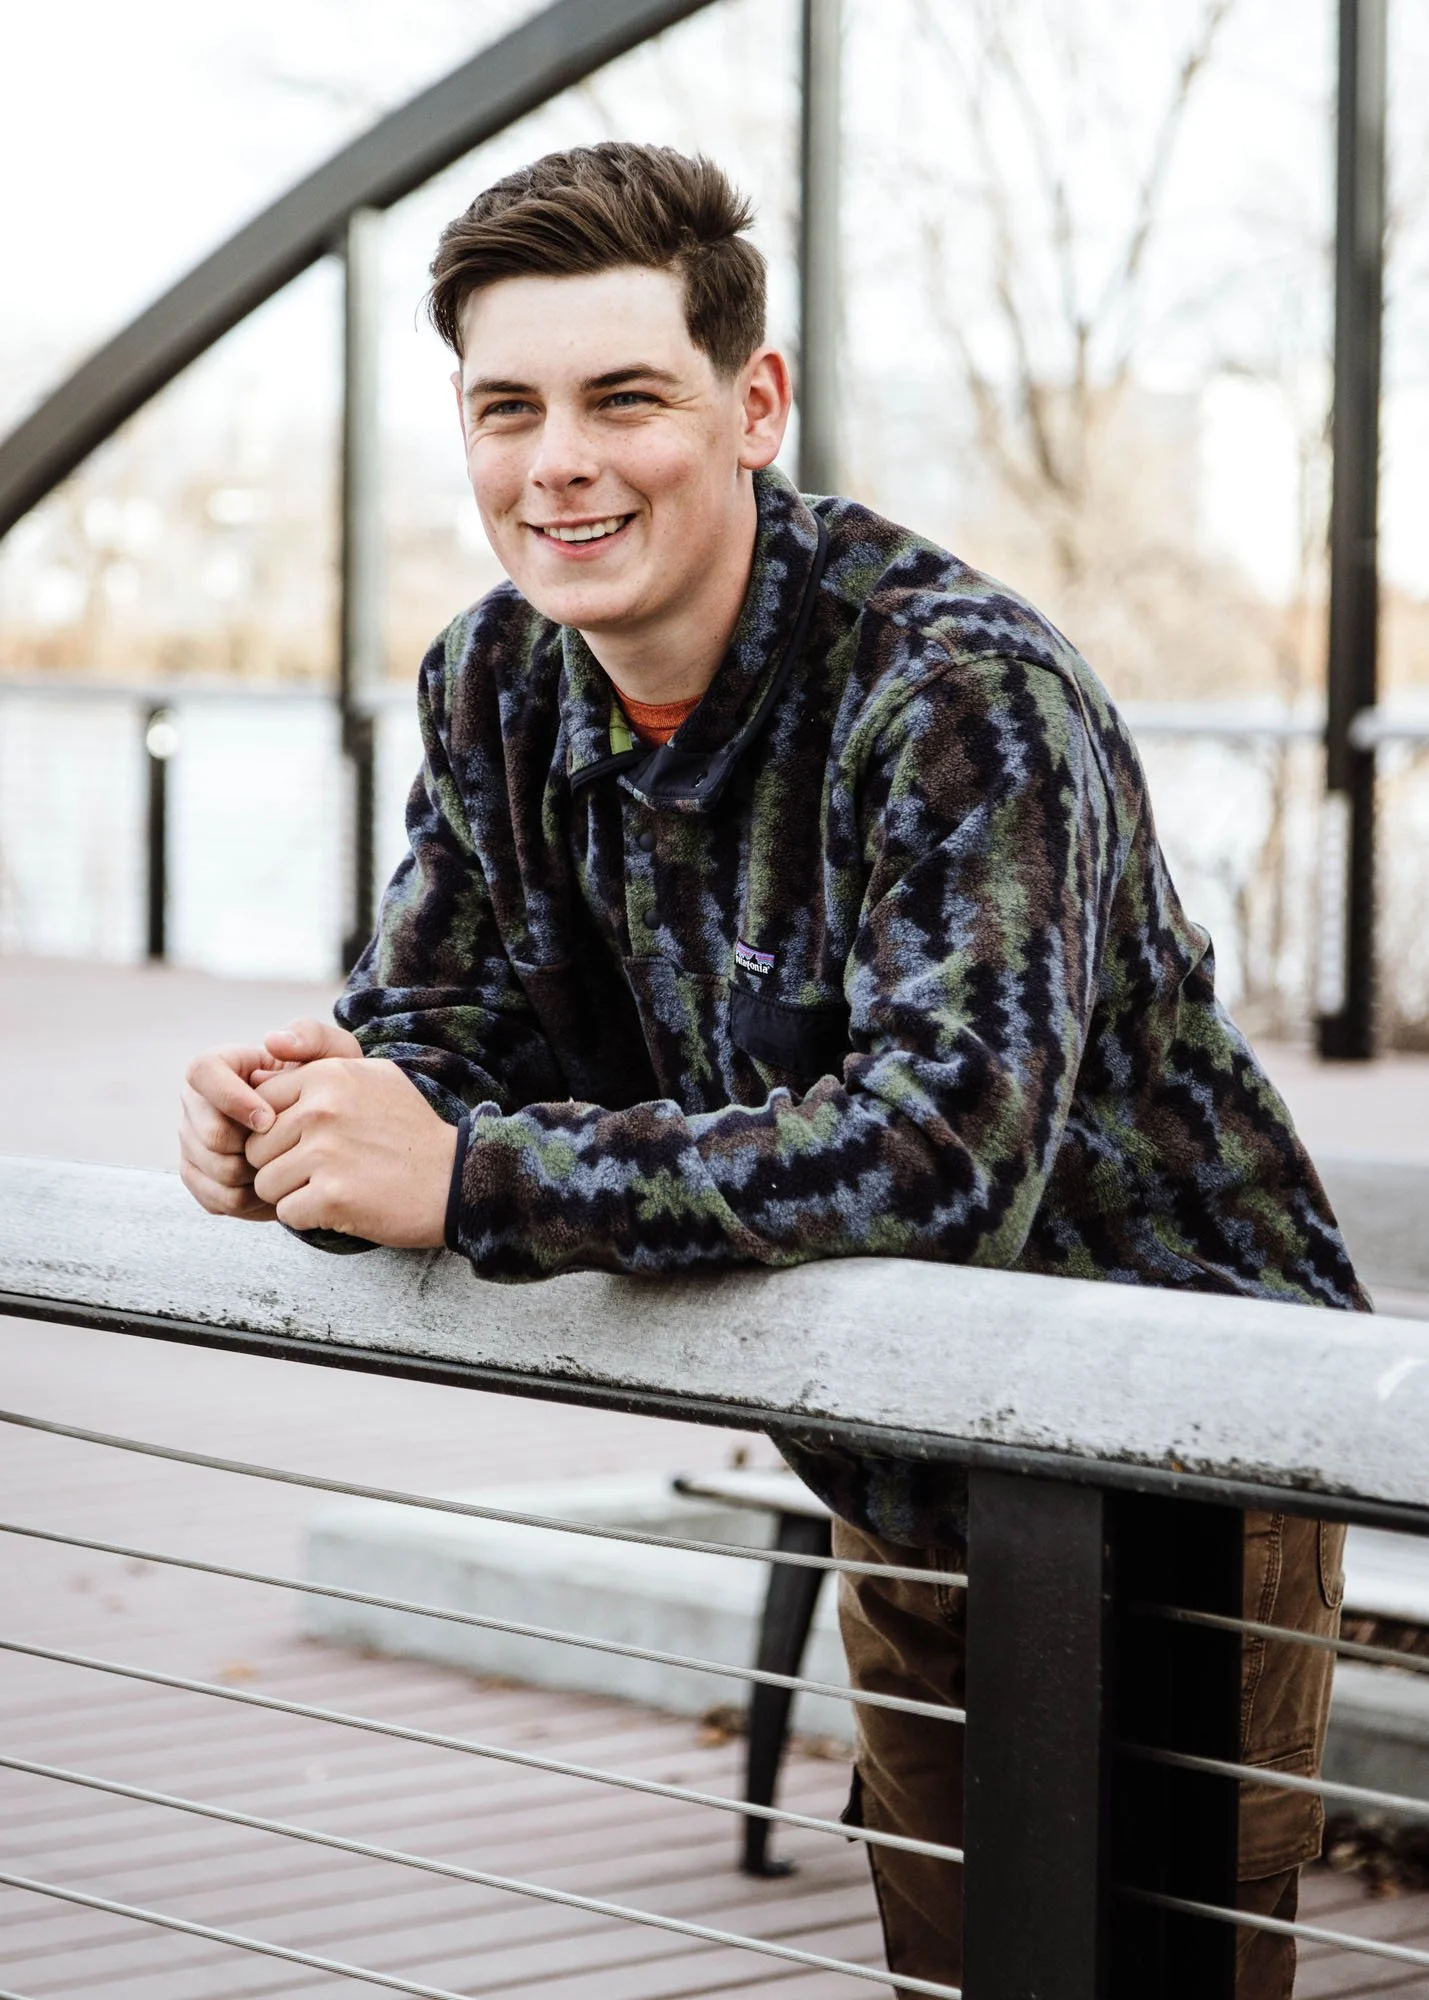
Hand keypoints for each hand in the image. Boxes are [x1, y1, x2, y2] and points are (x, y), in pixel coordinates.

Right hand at [179, 1018, 360, 1219]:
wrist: (328, 1134)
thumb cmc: (329, 1088)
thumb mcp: (335, 1056)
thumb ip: (312, 1036)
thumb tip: (272, 1041)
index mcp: (221, 1066)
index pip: (202, 1072)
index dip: (231, 1099)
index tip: (270, 1120)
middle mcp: (197, 1103)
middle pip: (207, 1132)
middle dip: (252, 1148)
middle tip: (290, 1151)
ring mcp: (194, 1141)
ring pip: (212, 1169)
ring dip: (256, 1176)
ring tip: (290, 1169)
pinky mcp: (200, 1177)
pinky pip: (216, 1199)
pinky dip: (251, 1202)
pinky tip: (280, 1189)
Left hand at [244, 1057, 457, 1248]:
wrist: (454, 1180)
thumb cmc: (410, 1129)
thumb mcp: (374, 1074)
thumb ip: (319, 1060)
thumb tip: (265, 1062)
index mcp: (327, 1076)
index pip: (261, 1106)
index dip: (279, 1130)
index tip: (310, 1140)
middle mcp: (322, 1110)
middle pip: (257, 1148)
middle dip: (281, 1164)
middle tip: (324, 1169)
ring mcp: (326, 1154)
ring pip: (266, 1184)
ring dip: (292, 1193)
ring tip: (333, 1186)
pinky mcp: (331, 1197)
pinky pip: (287, 1213)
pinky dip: (309, 1217)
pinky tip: (341, 1206)